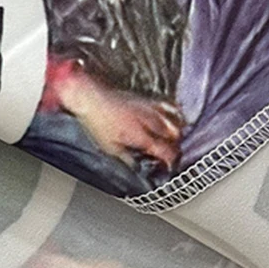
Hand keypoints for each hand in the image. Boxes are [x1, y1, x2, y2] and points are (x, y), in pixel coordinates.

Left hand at [50, 64, 182, 171]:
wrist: (90, 98)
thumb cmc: (98, 122)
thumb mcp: (110, 149)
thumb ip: (128, 159)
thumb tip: (137, 169)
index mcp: (142, 136)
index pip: (166, 151)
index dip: (171, 161)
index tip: (169, 167)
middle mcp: (150, 122)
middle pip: (174, 136)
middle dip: (176, 147)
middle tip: (171, 155)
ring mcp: (150, 108)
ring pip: (175, 120)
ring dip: (177, 132)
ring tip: (175, 139)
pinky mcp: (146, 99)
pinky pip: (168, 105)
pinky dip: (175, 113)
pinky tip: (174, 118)